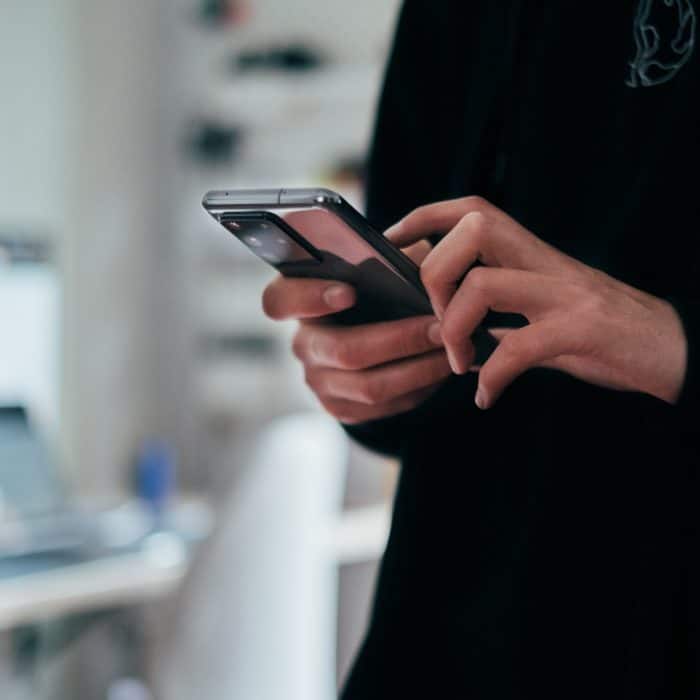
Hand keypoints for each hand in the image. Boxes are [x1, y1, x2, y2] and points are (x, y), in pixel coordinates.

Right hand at [262, 241, 455, 423]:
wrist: (376, 328)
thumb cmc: (378, 287)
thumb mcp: (380, 264)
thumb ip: (390, 258)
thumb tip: (420, 263)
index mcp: (297, 299)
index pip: (279, 300)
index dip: (309, 298)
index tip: (349, 292)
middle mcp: (302, 343)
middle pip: (343, 351)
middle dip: (399, 340)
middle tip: (440, 327)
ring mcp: (318, 380)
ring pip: (369, 386)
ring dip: (418, 368)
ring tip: (452, 350)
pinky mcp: (341, 407)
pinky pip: (383, 406)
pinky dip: (418, 388)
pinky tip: (440, 369)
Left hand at [386, 196, 687, 409]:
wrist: (672, 349)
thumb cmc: (601, 334)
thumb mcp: (543, 316)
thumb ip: (501, 316)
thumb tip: (448, 329)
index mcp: (532, 255)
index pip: (472, 210)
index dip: (425, 216)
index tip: (392, 241)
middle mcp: (546, 263)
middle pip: (473, 230)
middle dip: (435, 274)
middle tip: (437, 322)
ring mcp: (565, 293)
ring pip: (485, 284)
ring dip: (456, 329)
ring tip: (460, 363)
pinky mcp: (582, 329)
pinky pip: (520, 348)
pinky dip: (493, 377)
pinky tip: (487, 396)